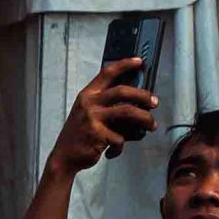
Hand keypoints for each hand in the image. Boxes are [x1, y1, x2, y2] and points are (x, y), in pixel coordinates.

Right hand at [47, 58, 158, 172]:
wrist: (64, 157)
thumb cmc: (78, 135)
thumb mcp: (86, 112)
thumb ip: (104, 103)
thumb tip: (133, 100)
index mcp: (87, 95)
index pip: (107, 73)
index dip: (124, 64)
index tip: (139, 61)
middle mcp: (90, 103)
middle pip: (123, 91)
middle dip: (143, 96)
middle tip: (154, 102)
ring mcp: (93, 119)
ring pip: (128, 112)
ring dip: (145, 118)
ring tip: (151, 125)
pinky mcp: (98, 135)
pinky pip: (121, 138)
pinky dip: (121, 146)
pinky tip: (114, 150)